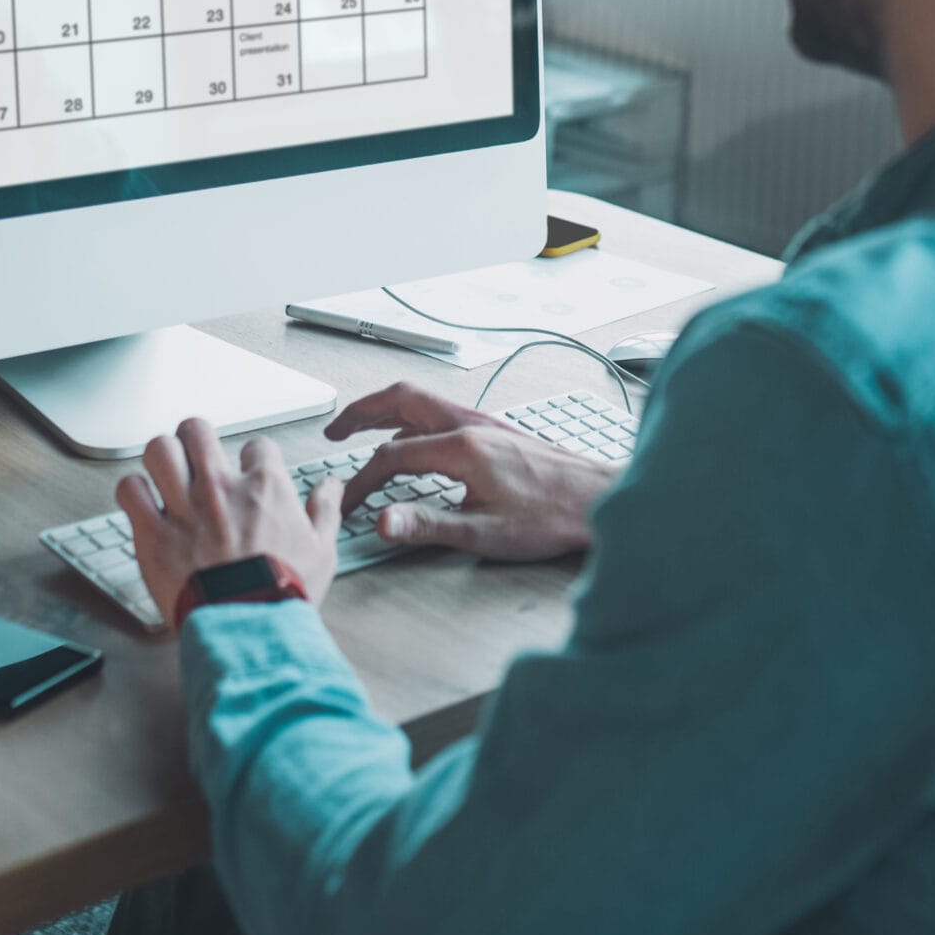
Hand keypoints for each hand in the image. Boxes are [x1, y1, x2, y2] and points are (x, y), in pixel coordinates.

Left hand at [117, 417, 342, 622]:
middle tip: (197, 454)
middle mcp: (221, 488)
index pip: (258, 446)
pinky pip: (130, 491)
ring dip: (162, 457)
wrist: (247, 627)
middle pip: (197, 430)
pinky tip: (142, 501)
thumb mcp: (323, 550)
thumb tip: (331, 486)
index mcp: (265, 488)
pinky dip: (134, 492)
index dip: (255, 458)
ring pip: (159, 450)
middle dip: (196, 438)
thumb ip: (325, 510)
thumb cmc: (284, 593)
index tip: (251, 473)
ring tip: (166, 471)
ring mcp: (184, 508)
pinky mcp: (153, 534)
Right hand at [325, 383, 617, 561]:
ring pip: (422, 402)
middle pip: (401, 401)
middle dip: (361, 412)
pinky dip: (412, 419)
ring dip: (386, 410)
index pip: (391, 457)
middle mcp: (471, 425)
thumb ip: (428, 526)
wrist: (599, 500)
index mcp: (462, 448)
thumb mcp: (485, 533)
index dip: (361, 482)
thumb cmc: (553, 517)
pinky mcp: (496, 430)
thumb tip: (383, 523)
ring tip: (362, 428)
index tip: (347, 504)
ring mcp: (485, 423)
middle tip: (335, 431)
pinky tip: (414, 441)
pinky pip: (441, 412)